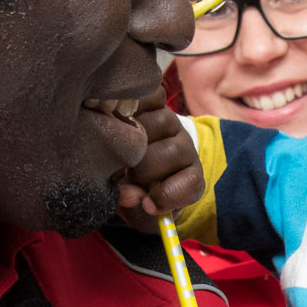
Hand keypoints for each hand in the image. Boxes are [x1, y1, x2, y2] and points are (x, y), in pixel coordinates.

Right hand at [113, 96, 203, 224]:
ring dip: (133, 136)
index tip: (147, 205)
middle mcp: (185, 149)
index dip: (168, 195)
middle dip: (143, 168)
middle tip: (123, 174)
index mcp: (190, 178)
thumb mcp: (136, 210)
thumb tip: (131, 195)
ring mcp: (171, 123)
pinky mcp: (156, 103)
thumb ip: (136, 208)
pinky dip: (133, 103)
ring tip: (117, 148)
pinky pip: (150, 95)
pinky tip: (116, 118)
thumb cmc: (134, 194)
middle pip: (171, 152)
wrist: (128, 170)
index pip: (190, 184)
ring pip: (157, 123)